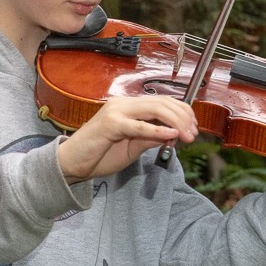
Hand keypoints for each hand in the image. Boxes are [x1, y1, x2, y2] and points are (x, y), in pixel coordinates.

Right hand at [58, 96, 198, 181]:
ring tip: (186, 136)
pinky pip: (139, 126)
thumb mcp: (132, 147)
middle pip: (162, 102)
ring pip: (155, 109)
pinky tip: (171, 136)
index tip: (193, 128)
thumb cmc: (99, 155)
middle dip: (183, 117)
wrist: (71, 164)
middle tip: (193, 134)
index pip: (162, 101)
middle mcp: (123, 104)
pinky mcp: (110, 124)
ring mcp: (116, 111)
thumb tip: (174, 134)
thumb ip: (151, 138)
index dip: (182, 112)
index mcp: (129, 107)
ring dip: (175, 122)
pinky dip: (157, 130)